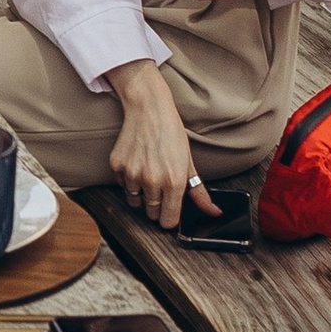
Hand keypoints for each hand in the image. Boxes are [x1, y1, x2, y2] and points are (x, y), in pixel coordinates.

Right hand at [107, 68, 216, 230]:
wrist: (149, 110)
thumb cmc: (171, 134)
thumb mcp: (189, 163)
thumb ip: (199, 193)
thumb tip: (213, 212)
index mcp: (174, 182)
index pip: (168, 221)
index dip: (170, 218)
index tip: (170, 211)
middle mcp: (152, 180)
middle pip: (151, 214)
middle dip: (157, 206)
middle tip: (160, 187)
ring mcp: (132, 174)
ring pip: (135, 202)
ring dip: (142, 194)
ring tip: (148, 174)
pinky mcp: (117, 167)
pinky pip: (122, 186)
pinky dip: (129, 181)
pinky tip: (137, 164)